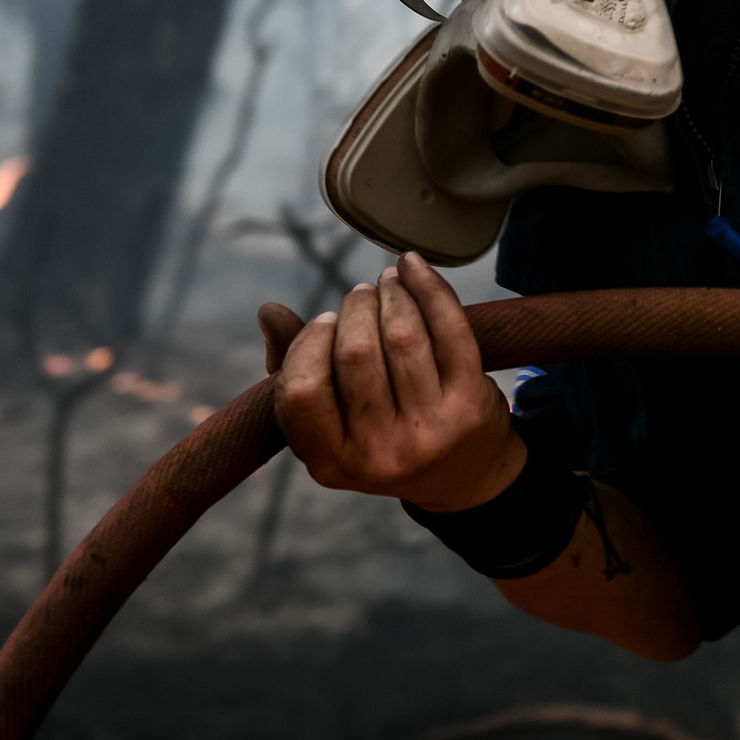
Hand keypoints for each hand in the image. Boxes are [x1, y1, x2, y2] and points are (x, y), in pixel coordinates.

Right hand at [262, 252, 525, 512]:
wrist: (465, 474)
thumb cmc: (383, 433)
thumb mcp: (333, 420)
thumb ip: (295, 367)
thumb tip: (268, 311)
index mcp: (331, 463)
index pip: (301, 391)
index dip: (309, 344)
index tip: (325, 322)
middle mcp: (380, 454)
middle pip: (355, 354)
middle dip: (354, 308)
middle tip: (361, 295)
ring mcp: (429, 431)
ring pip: (402, 337)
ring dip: (391, 293)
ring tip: (386, 282)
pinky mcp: (470, 403)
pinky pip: (451, 330)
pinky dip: (430, 286)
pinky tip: (413, 266)